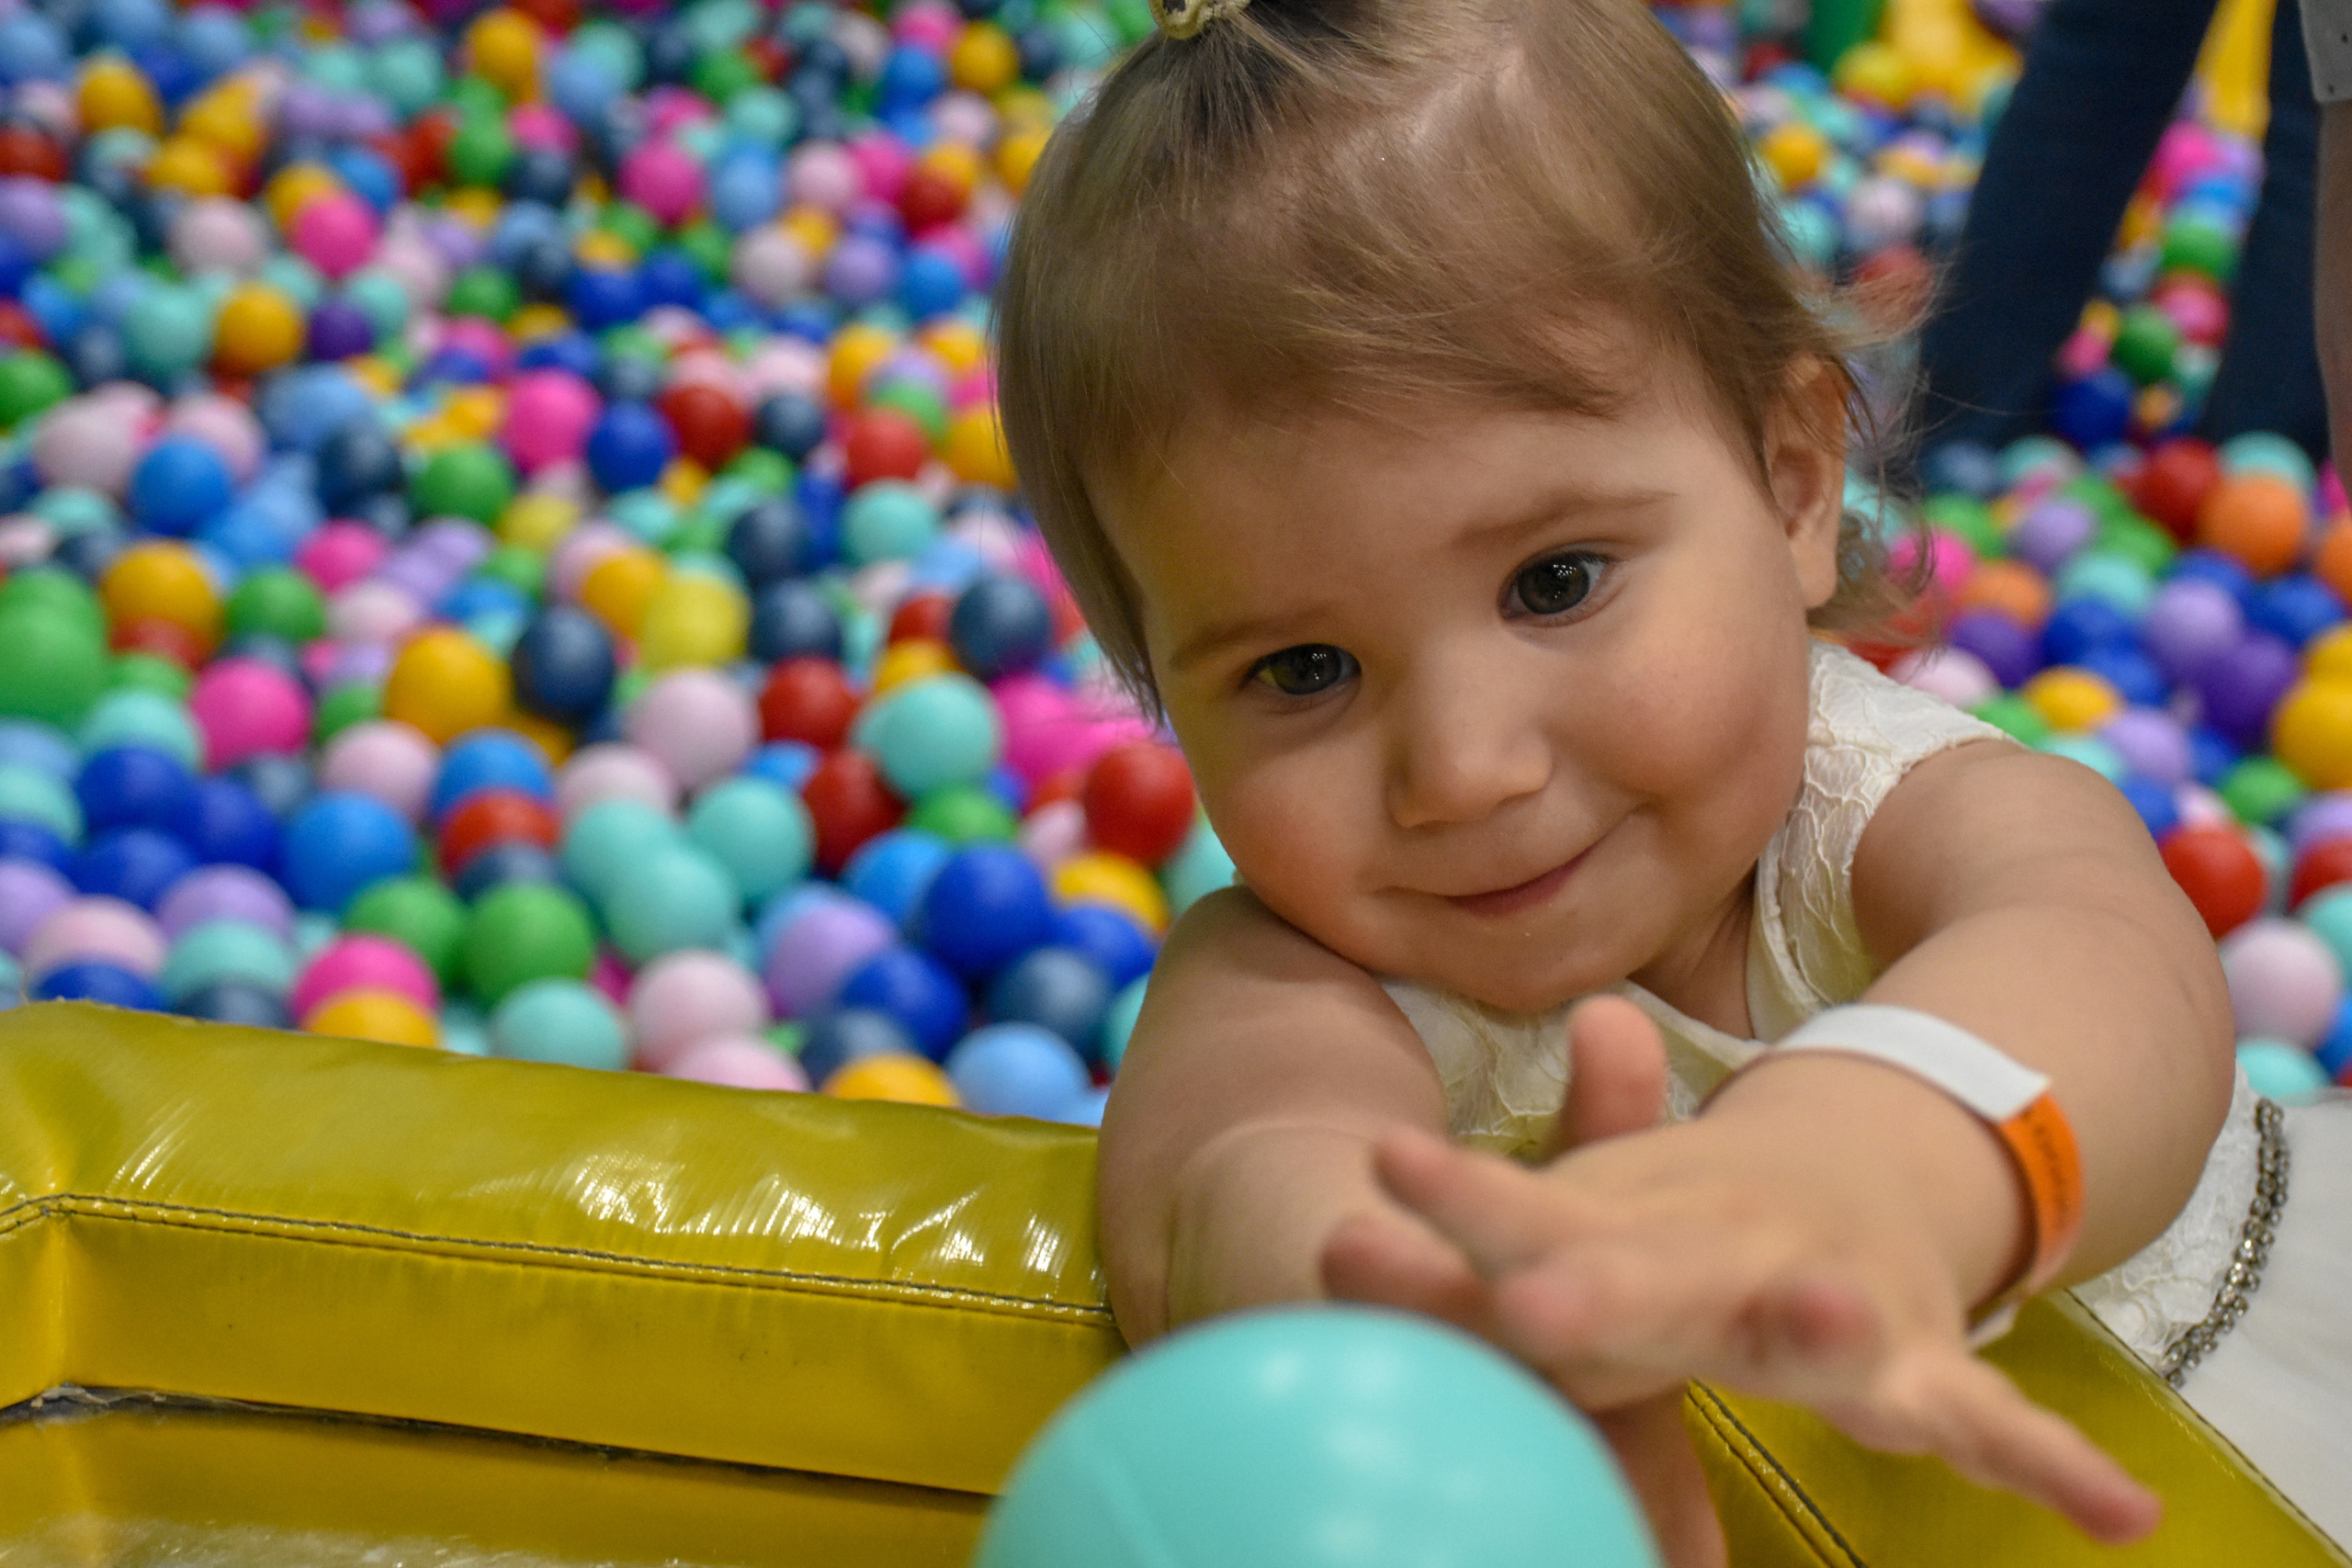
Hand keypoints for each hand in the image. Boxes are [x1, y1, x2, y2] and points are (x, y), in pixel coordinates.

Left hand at [1337, 998, 2159, 1545]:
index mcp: (1622, 1231)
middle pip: (1649, 1282)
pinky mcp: (1915, 1361)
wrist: (1842, 1168)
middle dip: (1593, 1296)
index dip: (1450, 1208)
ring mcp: (1825, 1301)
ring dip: (1821, 1335)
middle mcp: (1718, 1258)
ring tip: (1827, 1326)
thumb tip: (1320, 1243)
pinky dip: (2053, 1463)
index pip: (1517, 1217)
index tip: (1371, 1182)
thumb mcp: (1569, 1233)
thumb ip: (1464, 1254)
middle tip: (1530, 1306)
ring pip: (1820, 1332)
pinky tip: (2118, 1516)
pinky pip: (1987, 1418)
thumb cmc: (1665, 1232)